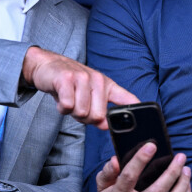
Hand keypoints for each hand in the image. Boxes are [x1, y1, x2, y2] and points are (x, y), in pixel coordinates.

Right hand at [22, 47, 138, 127]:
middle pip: (98, 116)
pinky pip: (68, 105)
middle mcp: (97, 79)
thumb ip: (100, 111)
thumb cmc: (69, 83)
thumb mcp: (89, 94)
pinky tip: (60, 96)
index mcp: (106, 85)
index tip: (144, 125)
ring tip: (68, 99)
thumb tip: (105, 126)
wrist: (47, 65)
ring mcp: (82, 78)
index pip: (128, 99)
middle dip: (84, 118)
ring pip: (82, 113)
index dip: (137, 112)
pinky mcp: (66, 79)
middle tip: (76, 105)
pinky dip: (61, 107)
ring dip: (71, 111)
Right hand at [96, 143, 191, 191]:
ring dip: (182, 184)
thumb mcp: (102, 185)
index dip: (140, 160)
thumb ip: (107, 172)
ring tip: (186, 168)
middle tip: (180, 156)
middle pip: (158, 190)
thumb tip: (115, 160)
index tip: (151, 145)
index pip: (129, 176)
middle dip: (172, 172)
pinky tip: (186, 183)